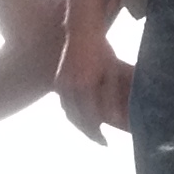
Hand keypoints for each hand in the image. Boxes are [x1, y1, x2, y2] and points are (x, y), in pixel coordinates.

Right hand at [54, 22, 135, 143]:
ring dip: (79, 124)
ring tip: (91, 131)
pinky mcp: (58, 80)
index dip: (97, 133)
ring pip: (68, 112)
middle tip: (99, 140)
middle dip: (88, 132)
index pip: (89, 119)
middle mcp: (70, 88)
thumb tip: (115, 119)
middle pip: (77, 120)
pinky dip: (71, 112)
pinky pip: (64, 103)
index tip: (105, 142)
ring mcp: (61, 84)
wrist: (81, 31)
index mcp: (84, 87)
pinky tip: (80, 115)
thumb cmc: (101, 50)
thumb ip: (111, 97)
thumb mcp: (111, 72)